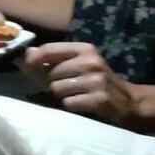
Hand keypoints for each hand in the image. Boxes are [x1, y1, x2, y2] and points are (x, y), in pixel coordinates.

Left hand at [23, 42, 139, 125]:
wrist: (129, 102)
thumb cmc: (97, 80)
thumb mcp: (79, 63)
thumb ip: (54, 58)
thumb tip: (27, 54)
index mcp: (84, 49)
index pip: (50, 49)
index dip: (33, 59)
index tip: (25, 67)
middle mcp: (91, 62)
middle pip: (51, 73)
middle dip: (51, 82)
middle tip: (63, 86)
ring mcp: (96, 81)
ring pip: (57, 88)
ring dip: (62, 95)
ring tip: (76, 94)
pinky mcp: (99, 99)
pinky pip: (68, 103)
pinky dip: (71, 105)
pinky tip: (83, 103)